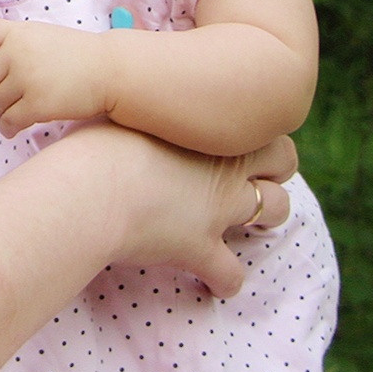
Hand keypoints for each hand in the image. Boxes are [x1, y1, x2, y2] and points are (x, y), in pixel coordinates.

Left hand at [0, 16, 112, 137]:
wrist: (111, 70)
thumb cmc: (80, 56)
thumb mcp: (44, 38)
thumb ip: (17, 47)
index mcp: (18, 33)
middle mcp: (17, 53)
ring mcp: (26, 78)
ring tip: (5, 120)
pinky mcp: (37, 103)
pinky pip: (10, 121)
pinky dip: (7, 128)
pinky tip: (12, 130)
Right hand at [45, 123, 298, 297]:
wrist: (89, 190)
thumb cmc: (95, 143)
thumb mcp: (119, 109)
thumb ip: (139, 109)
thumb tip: (121, 90)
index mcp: (207, 129)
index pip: (256, 120)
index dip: (250, 129)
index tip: (231, 135)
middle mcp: (224, 166)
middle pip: (283, 161)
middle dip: (273, 167)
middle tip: (252, 174)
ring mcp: (219, 210)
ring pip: (276, 210)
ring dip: (266, 214)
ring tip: (247, 219)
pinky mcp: (200, 249)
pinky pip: (231, 274)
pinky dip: (225, 280)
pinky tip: (212, 281)